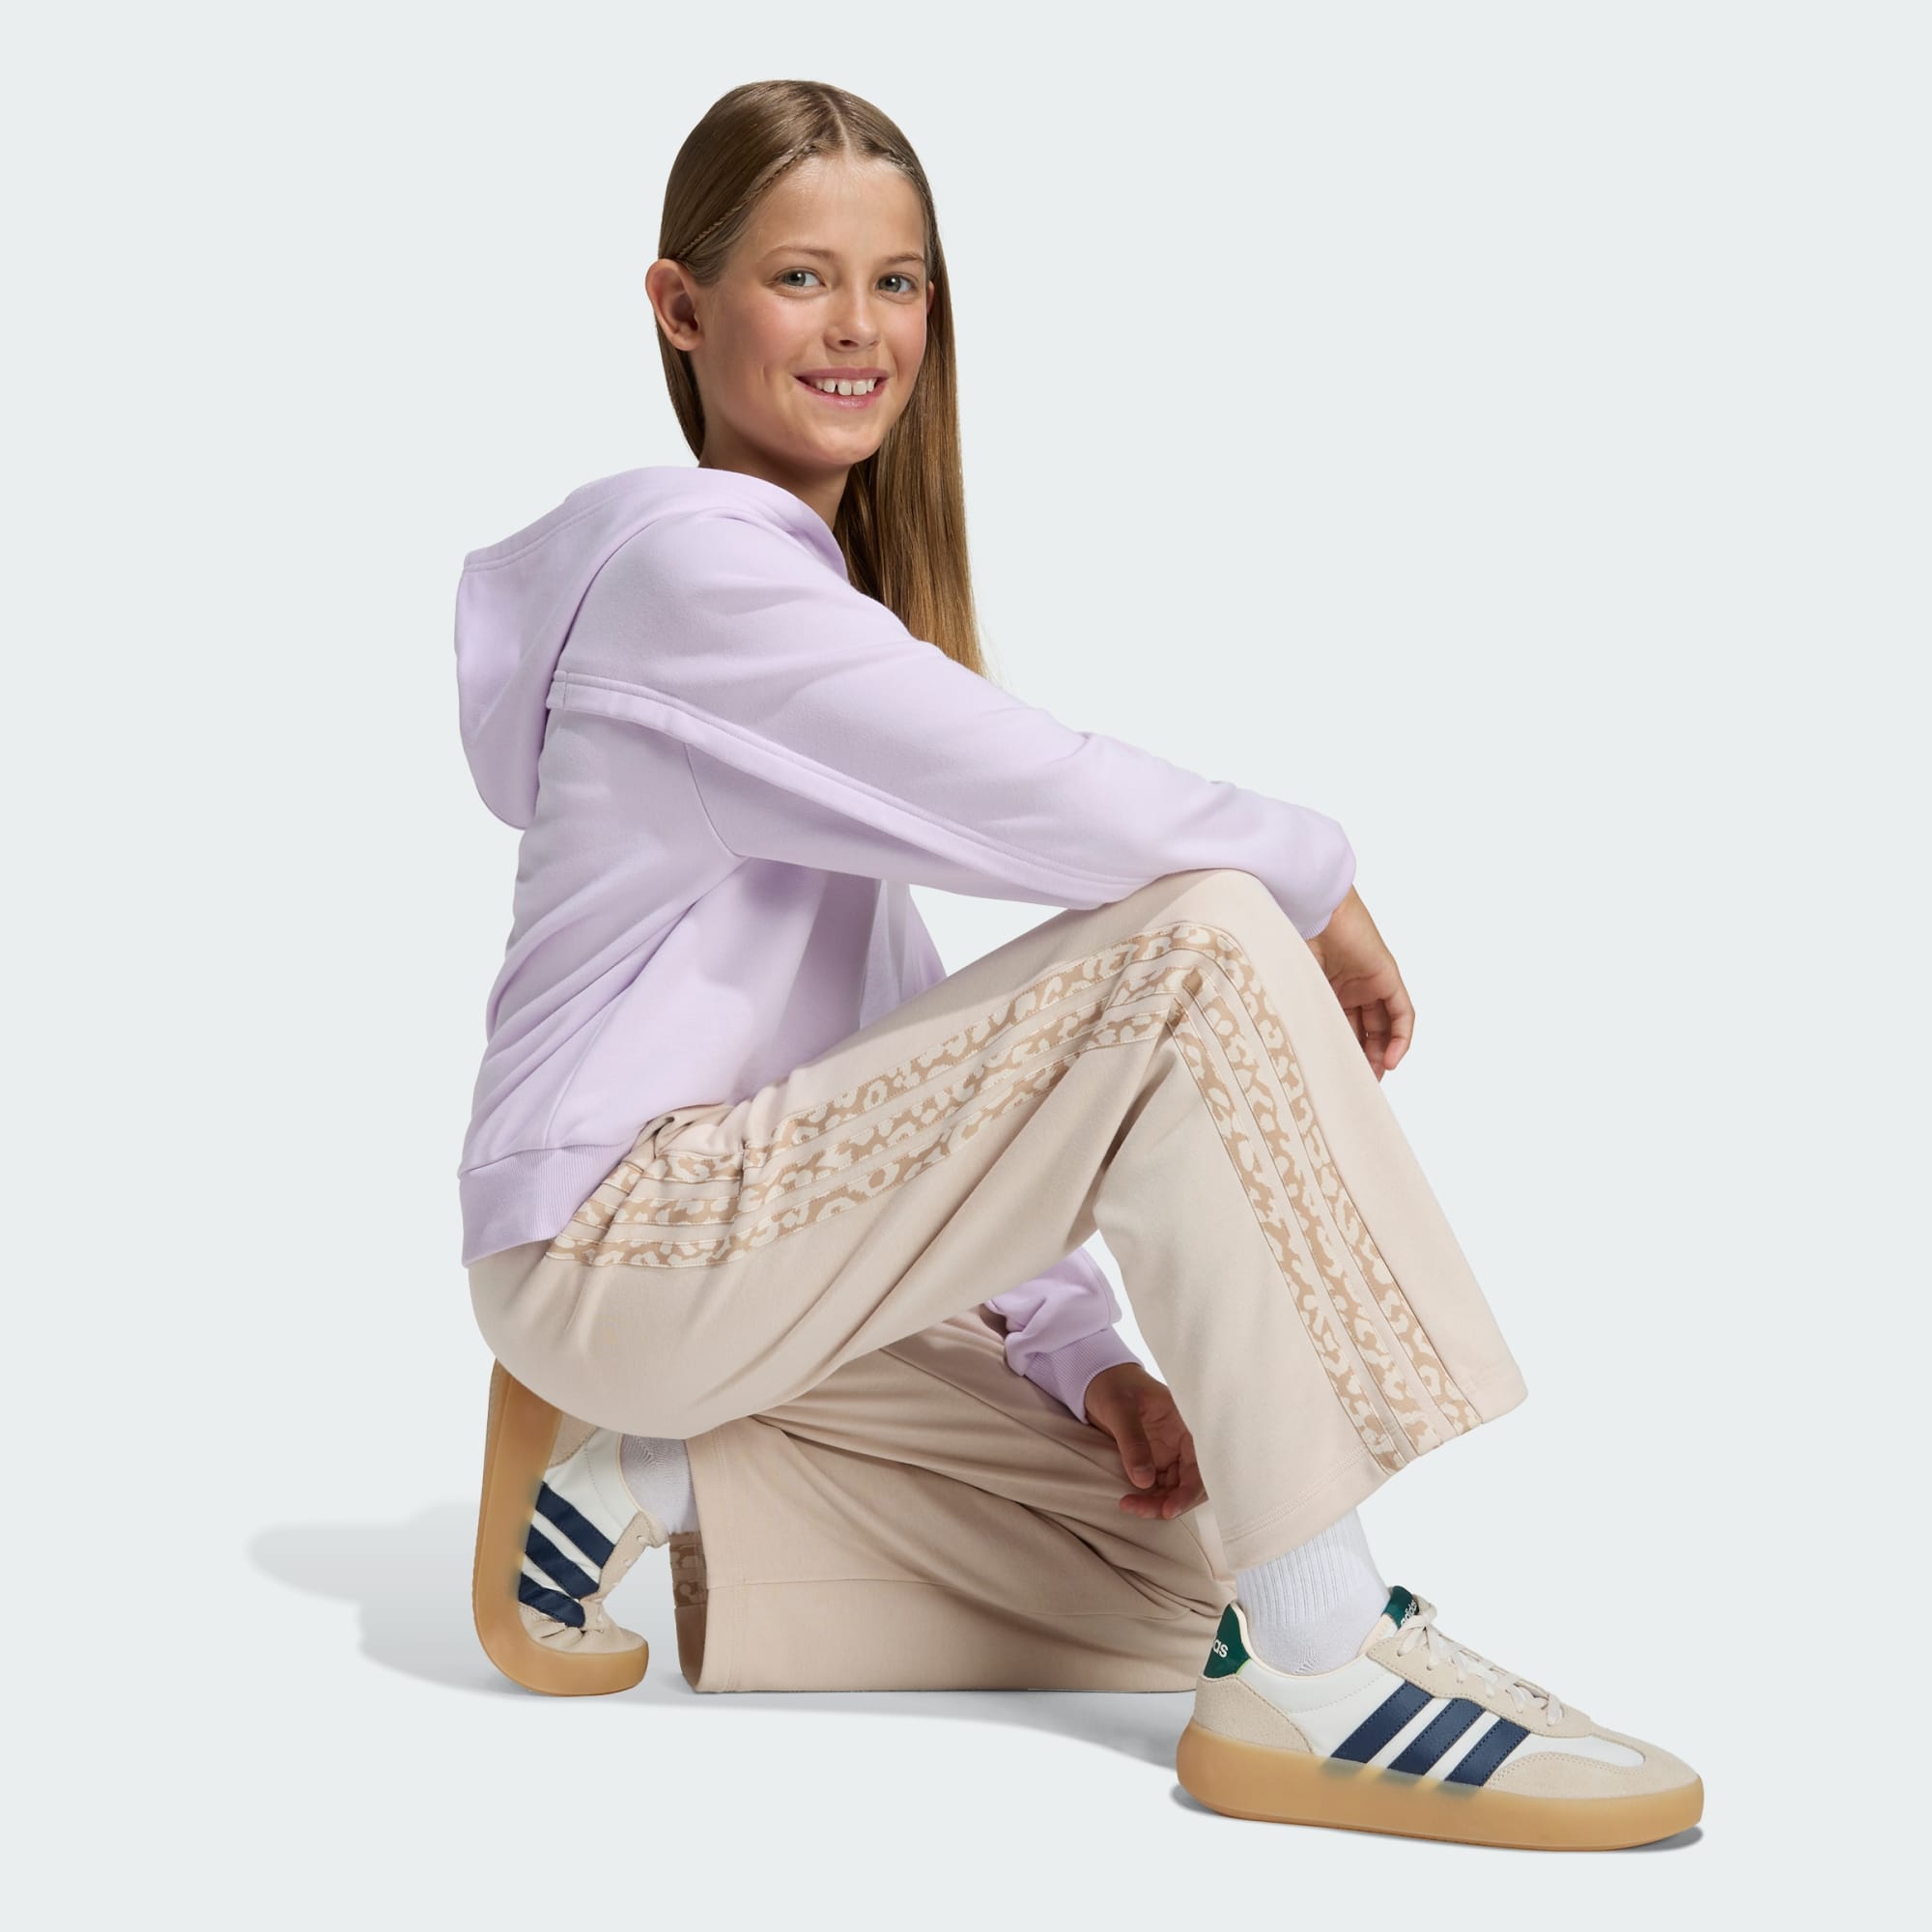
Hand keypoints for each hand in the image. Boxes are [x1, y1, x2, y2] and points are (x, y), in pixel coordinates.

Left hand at [1081, 1363, 1206, 1520]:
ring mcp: (1171, 1452)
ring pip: (1175, 1489)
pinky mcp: (1156, 1461)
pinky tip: (1131, 1502)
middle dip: (1171, 1502)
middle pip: (1191, 1482)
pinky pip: (1160, 1488)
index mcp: (1186, 1422)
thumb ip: (1132, 1441)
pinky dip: (1149, 1499)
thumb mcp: (1119, 1408)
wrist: (1096, 1382)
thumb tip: (1143, 1481)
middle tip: (1141, 1510)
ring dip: (1158, 1504)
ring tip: (1130, 1506)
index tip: (1170, 1509)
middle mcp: (1184, 1441)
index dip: (1190, 1490)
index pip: (1201, 1463)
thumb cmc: (1112, 1385)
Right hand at [1304, 884, 1413, 1079]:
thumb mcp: (1294, 988)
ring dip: (1383, 1052)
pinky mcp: (1387, 976)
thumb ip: (1300, 1016)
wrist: (1308, 909)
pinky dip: (1401, 1036)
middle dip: (1365, 1057)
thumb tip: (1291, 1055)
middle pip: (1365, 1029)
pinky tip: (1391, 1059)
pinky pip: (1402, 1013)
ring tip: (1375, 1076)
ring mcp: (1370, 981)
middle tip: (1361, 1084)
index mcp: (1325, 988)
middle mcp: (1349, 986)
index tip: (1341, 1078)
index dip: (1344, 1052)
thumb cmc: (1289, 940)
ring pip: (1385, 1025)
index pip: (1341, 1026)